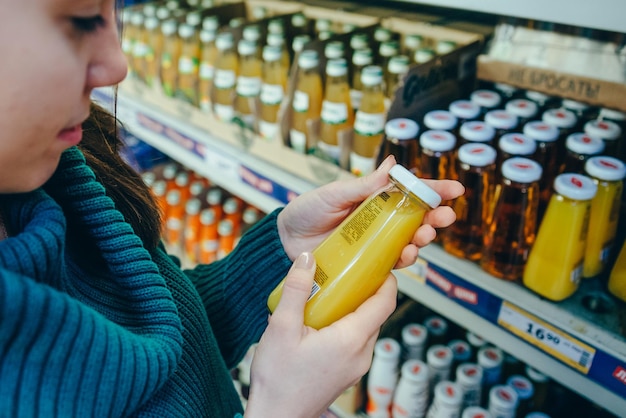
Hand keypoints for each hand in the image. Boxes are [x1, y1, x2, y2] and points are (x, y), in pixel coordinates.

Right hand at [245, 253, 397, 417]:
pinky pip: (356, 341)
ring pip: (366, 328)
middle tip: (347, 272)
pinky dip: (346, 325)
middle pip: (377, 314)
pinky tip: (321, 320)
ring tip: (330, 294)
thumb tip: (307, 259)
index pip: (385, 303)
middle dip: (366, 290)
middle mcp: (361, 354)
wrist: (276, 417)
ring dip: (354, 308)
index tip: (379, 262)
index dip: (387, 279)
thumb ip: (296, 290)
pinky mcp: (347, 373)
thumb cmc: (278, 380)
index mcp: (351, 339)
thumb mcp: (281, 327)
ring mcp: (356, 366)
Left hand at [277, 155, 464, 267]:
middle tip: (443, 218)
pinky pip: (390, 265)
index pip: (410, 193)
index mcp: (374, 200)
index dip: (434, 191)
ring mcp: (373, 244)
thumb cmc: (307, 211)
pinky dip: (402, 261)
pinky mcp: (365, 265)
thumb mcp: (334, 194)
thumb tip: (392, 164)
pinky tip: (405, 256)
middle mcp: (378, 222)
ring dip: (421, 240)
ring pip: (407, 243)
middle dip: (435, 219)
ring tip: (422, 238)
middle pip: (416, 220)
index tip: (456, 190)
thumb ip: (363, 186)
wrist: (284, 241)